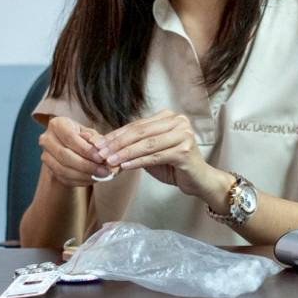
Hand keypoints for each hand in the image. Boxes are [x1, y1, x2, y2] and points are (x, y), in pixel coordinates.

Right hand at [38, 115, 111, 187]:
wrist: (70, 146)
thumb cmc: (83, 137)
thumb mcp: (91, 134)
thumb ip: (96, 140)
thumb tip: (101, 150)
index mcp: (57, 124)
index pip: (70, 137)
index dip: (86, 149)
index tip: (101, 158)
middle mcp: (47, 139)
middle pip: (65, 155)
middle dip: (86, 165)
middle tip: (104, 171)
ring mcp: (45, 155)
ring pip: (63, 169)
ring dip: (84, 175)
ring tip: (100, 176)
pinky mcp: (49, 169)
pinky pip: (64, 178)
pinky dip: (80, 181)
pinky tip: (93, 179)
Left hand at [95, 111, 211, 193]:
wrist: (198, 180)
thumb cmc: (174, 165)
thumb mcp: (152, 151)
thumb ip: (134, 146)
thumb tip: (106, 147)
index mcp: (169, 117)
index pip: (137, 125)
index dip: (116, 135)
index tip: (98, 144)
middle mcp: (178, 122)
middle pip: (140, 132)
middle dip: (117, 143)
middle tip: (100, 152)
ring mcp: (183, 135)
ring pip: (147, 144)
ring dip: (125, 153)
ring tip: (110, 161)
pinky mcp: (185, 151)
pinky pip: (155, 156)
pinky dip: (138, 162)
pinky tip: (125, 166)